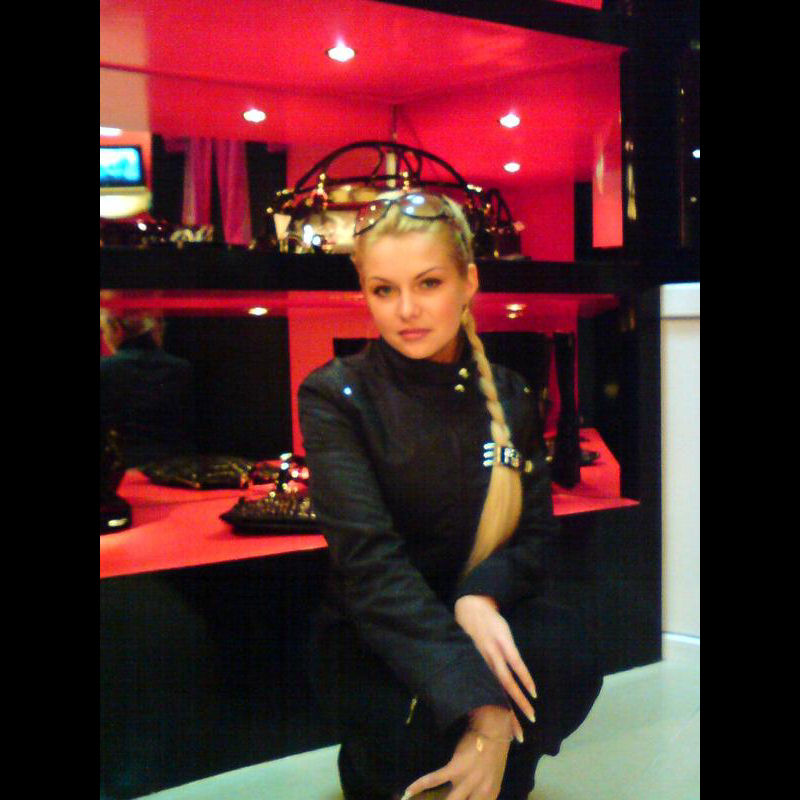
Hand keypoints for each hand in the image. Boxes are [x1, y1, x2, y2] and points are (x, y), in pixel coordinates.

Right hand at [401, 706, 512, 799]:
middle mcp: (480, 793)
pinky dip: (420, 785)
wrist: (494, 729)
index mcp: (490, 797)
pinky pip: (434, 780)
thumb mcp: (493, 778)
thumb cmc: (494, 751)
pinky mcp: (456, 767)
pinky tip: (408, 791)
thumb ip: (482, 793)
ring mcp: (468, 780)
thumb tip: (467, 798)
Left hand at [454, 595, 536, 726]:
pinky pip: (516, 664)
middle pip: (497, 697)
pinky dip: (525, 678)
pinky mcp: (503, 643)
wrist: (472, 608)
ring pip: (507, 683)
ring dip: (520, 701)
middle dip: (509, 718)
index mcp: (476, 671)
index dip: (496, 718)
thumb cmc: (472, 633)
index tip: (504, 736)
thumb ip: (477, 673)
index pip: (487, 700)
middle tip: (519, 738)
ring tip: (532, 716)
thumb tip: (480, 693)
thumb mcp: (470, 655)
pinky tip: (533, 691)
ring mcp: (494, 654)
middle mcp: (484, 666)